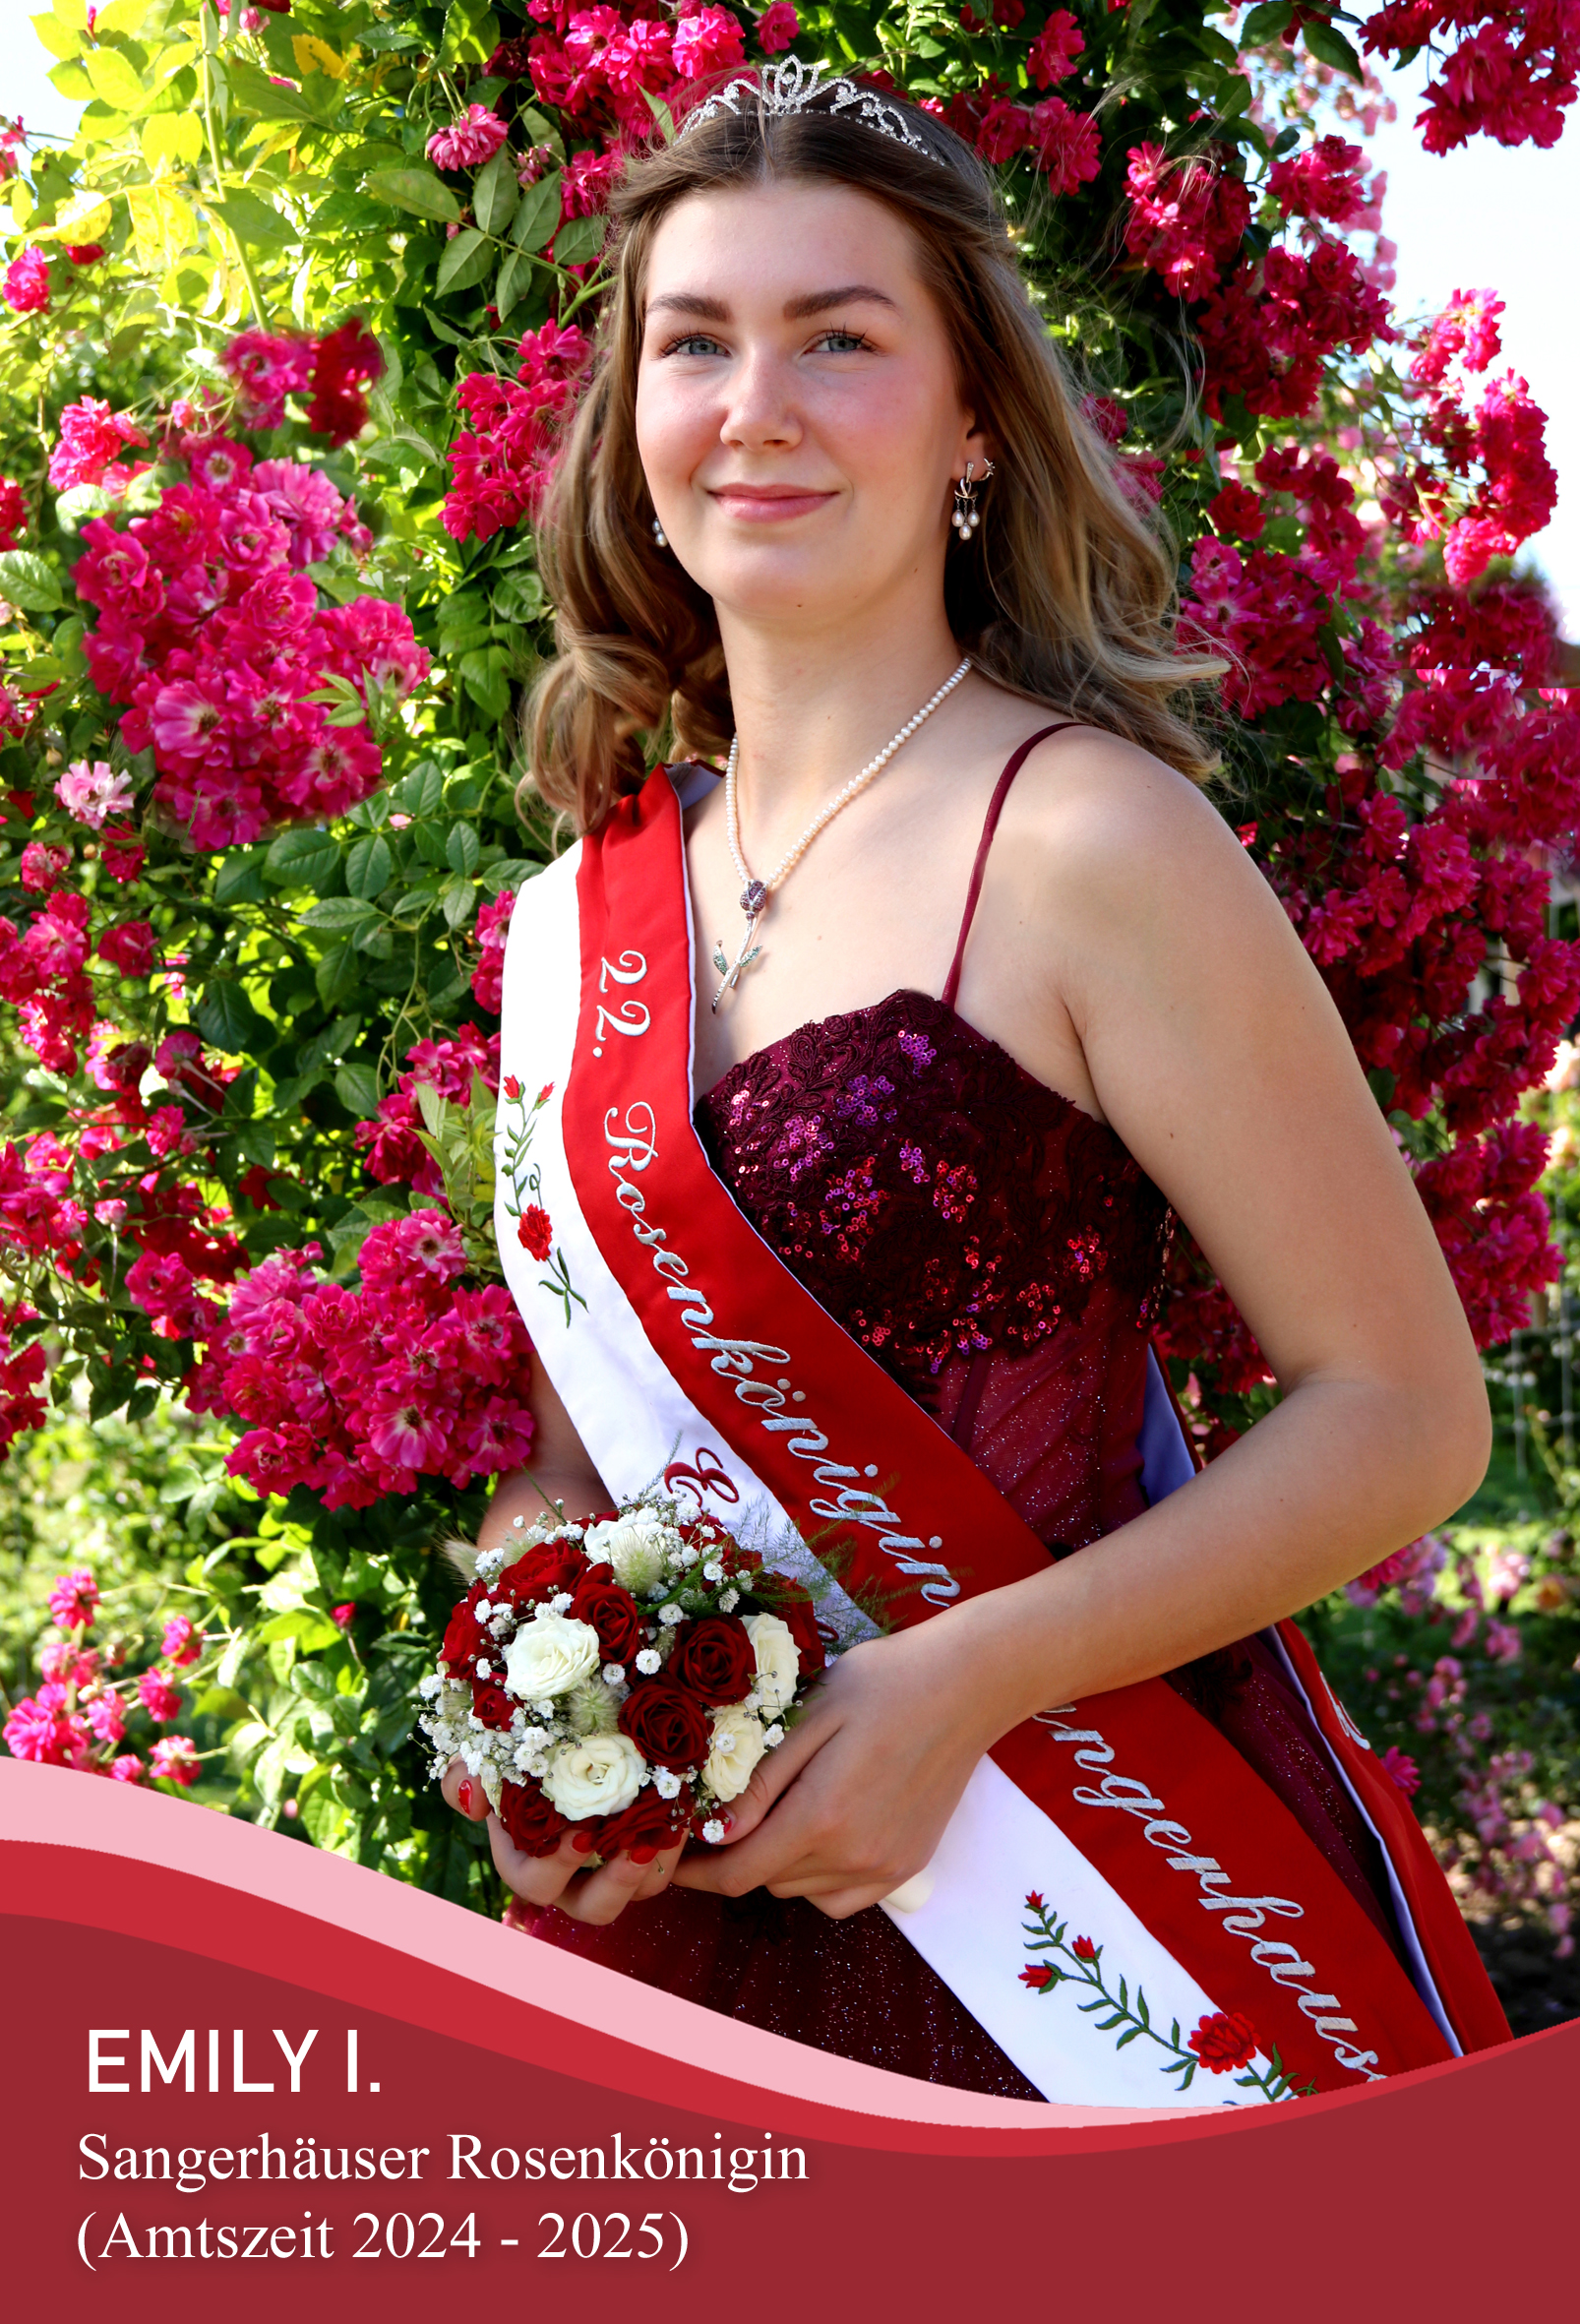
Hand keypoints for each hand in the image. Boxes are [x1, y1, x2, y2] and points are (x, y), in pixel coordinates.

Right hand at [441, 1756, 685, 1925]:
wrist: (567, 1724)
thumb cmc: (517, 1743)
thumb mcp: (483, 1751)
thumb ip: (463, 1774)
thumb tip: (474, 1802)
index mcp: (529, 1860)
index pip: (536, 1883)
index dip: (556, 1867)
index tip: (579, 1834)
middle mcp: (575, 1875)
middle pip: (598, 1907)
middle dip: (618, 1881)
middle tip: (636, 1845)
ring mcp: (617, 1863)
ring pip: (645, 1887)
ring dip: (661, 1860)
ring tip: (672, 1823)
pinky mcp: (653, 1843)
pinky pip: (675, 1857)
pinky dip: (682, 1834)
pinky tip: (689, 1800)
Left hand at [670, 1620, 1003, 1918]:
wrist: (966, 1684)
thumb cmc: (881, 1683)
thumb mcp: (808, 1716)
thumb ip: (760, 1783)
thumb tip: (713, 1834)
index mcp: (821, 1816)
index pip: (738, 1873)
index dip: (697, 1872)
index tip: (670, 1857)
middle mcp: (855, 1855)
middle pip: (768, 1881)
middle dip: (738, 1855)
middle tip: (727, 1810)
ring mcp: (887, 1867)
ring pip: (804, 1891)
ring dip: (779, 1864)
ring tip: (780, 1810)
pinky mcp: (909, 1864)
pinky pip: (844, 1897)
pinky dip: (820, 1879)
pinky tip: (821, 1833)